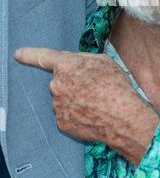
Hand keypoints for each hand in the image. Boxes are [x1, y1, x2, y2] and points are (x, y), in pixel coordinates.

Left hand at [14, 47, 158, 165]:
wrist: (123, 118)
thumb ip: (83, 59)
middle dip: (72, 82)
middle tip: (94, 88)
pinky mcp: (61, 123)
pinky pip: (66, 115)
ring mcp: (57, 106)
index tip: (18, 54)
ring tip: (97, 103)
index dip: (29, 54)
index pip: (43, 57)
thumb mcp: (104, 61)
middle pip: (60, 81)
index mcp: (66, 66)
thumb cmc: (116, 87)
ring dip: (75, 99)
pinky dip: (77, 115)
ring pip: (63, 99)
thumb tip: (73, 63)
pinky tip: (92, 115)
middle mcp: (56, 85)